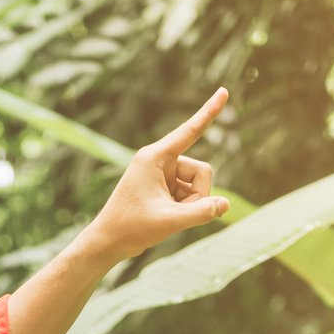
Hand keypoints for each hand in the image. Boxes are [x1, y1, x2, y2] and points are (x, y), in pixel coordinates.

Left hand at [84, 90, 230, 263]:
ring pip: (198, 184)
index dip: (209, 112)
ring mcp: (162, 173)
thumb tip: (225, 204)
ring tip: (167, 217)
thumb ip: (201, 213)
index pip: (189, 131)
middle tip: (176, 214)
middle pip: (202, 171)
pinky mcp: (164, 185)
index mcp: (155, 157)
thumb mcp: (170, 222)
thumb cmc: (131, 228)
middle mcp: (159, 159)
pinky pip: (190, 193)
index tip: (224, 92)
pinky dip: (185, 208)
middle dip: (198, 195)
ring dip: (191, 204)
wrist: (108, 241)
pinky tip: (165, 217)